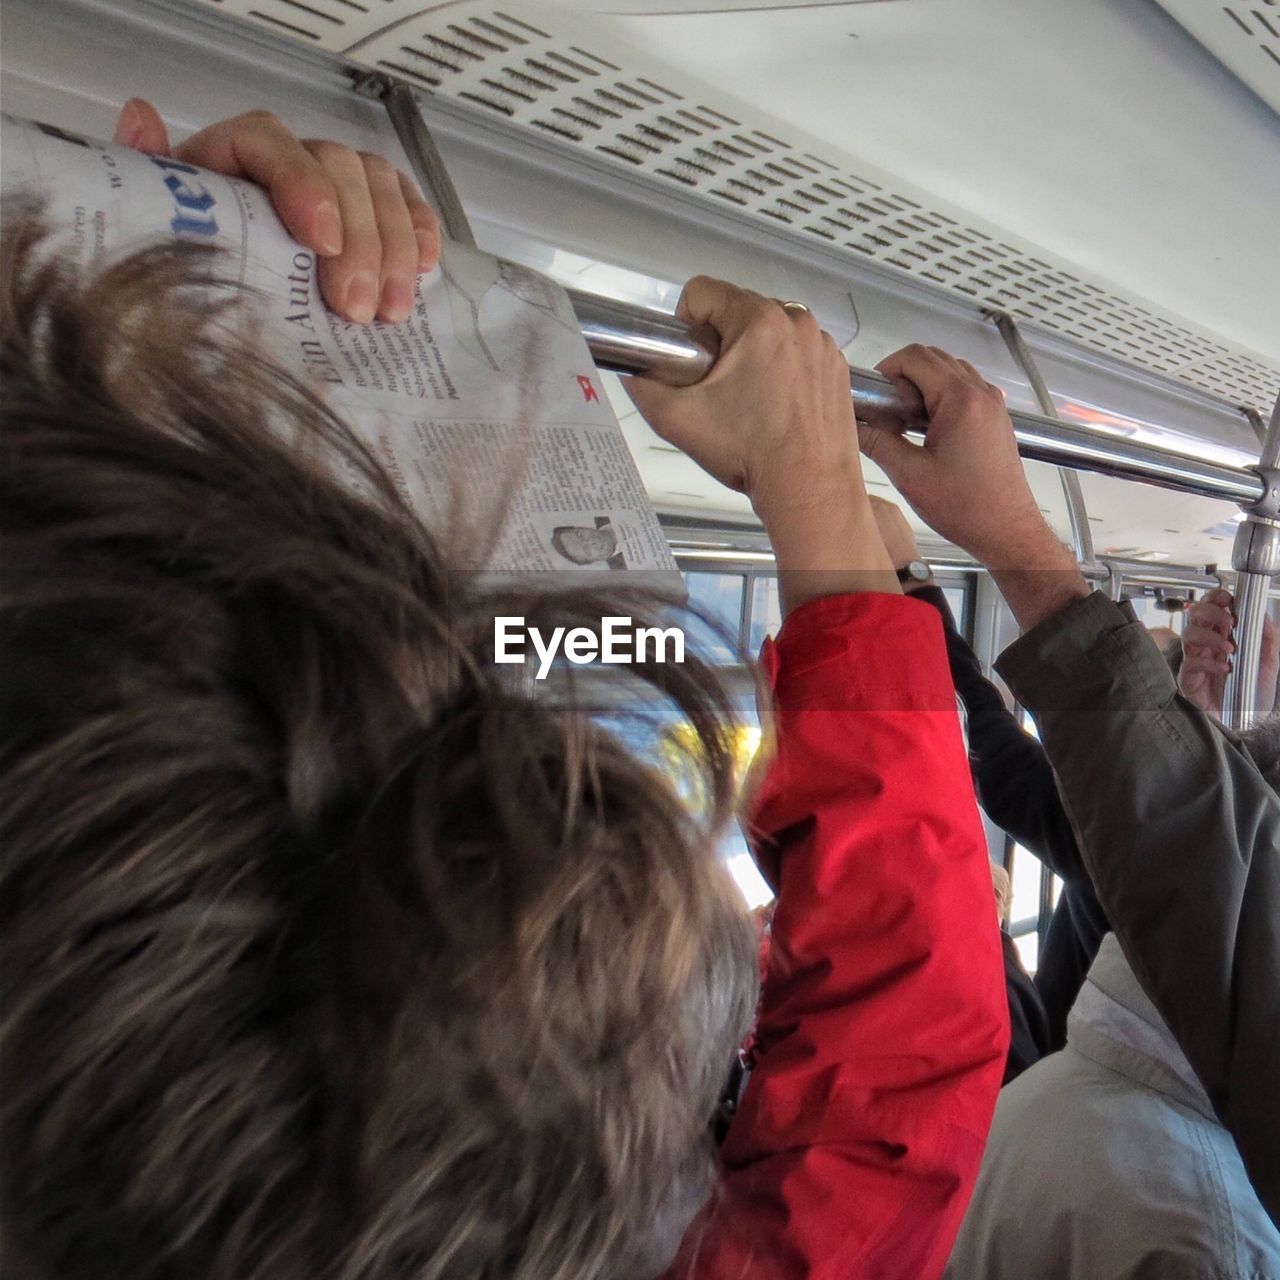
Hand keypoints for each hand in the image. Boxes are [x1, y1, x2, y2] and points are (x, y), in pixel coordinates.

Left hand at [113, 99, 440, 323]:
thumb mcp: (159, 228)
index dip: (305, 185)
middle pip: (339, 168)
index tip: (321, 243)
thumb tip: (141, 121)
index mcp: (234, 156)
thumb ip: (149, 179)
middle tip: (355, 308)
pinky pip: (408, 206)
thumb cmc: (195, 265)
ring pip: (380, 187)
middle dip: (358, 241)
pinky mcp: (375, 214)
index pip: (272, 142)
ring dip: (395, 249)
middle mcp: (293, 160)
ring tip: (389, 312)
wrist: (220, 303)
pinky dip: (421, 233)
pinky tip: (423, 270)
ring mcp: (339, 184)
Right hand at [625, 278, 895, 611]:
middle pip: (738, 309)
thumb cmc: (754, 456)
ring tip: (750, 400)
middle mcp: (797, 324)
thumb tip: (633, 371)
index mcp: (759, 322)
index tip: (693, 358)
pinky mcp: (836, 367)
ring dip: (754, 354)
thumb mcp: (677, 420)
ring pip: (770, 329)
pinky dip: (784, 370)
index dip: (686, 324)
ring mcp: (822, 345)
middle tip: (721, 390)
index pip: (703, 291)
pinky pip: (798, 351)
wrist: (808, 489)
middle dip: (722, 342)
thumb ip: (643, 387)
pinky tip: (776, 405)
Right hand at [859, 345, 1057, 564]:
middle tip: (890, 412)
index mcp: (961, 400)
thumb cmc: (968, 507)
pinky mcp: (995, 418)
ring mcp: (992, 404)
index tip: (876, 394)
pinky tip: (929, 431)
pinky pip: (964, 389)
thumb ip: (877, 443)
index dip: (888, 369)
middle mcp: (981, 394)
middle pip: (933, 358)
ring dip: (923, 386)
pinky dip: (941, 398)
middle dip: (904, 378)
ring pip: (949, 371)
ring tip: (909, 424)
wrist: (1005, 529)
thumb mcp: (909, 475)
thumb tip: (854, 426)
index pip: (916, 357)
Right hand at [1180, 589, 1279, 719]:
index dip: (1216, 598)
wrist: (1247, 723)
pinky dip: (1209, 663)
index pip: (1212, 607)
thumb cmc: (1253, 695)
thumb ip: (1268, 639)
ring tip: (1230, 649)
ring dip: (1210, 637)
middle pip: (1195, 614)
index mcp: (1223, 636)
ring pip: (1188, 634)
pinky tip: (1225, 669)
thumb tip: (1263, 616)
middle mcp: (1206, 645)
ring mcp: (1195, 660)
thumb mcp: (1269, 663)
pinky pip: (1191, 663)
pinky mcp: (1188, 679)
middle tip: (1229, 621)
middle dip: (1211, 612)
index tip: (1228, 599)